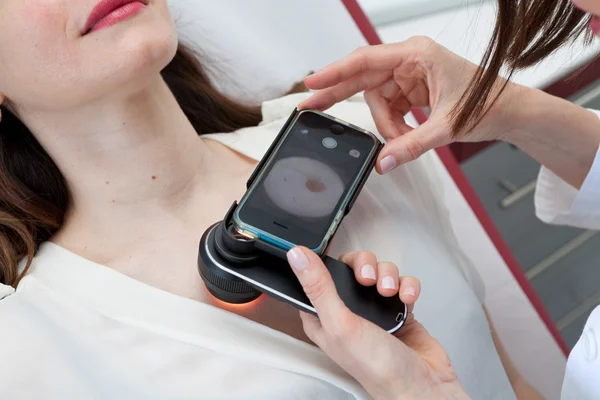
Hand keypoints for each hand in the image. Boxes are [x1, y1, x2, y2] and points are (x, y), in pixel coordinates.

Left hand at [286, 247, 469, 399]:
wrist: (421, 385)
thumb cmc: (376, 368)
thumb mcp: (339, 324)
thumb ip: (318, 287)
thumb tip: (298, 257)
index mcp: (323, 316)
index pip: (315, 276)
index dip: (324, 262)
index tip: (335, 259)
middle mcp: (346, 311)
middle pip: (351, 267)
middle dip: (364, 265)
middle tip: (368, 279)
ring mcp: (373, 309)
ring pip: (378, 271)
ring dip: (387, 275)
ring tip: (389, 292)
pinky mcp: (396, 309)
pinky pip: (401, 282)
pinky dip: (406, 286)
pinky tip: (405, 299)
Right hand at [299, 37, 522, 172]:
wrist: (509, 111)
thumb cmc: (488, 103)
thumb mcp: (447, 126)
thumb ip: (412, 145)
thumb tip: (383, 162)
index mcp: (417, 55)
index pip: (365, 61)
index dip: (335, 73)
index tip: (312, 84)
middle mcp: (410, 61)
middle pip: (363, 78)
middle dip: (340, 96)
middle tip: (313, 108)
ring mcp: (410, 76)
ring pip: (376, 100)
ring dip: (383, 124)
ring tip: (398, 140)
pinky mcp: (412, 90)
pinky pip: (389, 109)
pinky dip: (392, 126)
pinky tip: (402, 136)